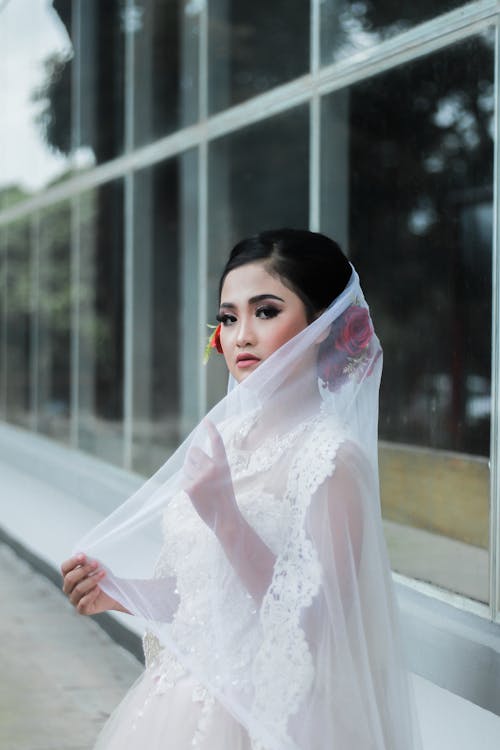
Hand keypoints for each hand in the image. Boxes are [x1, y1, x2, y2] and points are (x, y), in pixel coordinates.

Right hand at [61, 554, 119, 615]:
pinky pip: (83, 603)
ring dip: (91, 580)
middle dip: (83, 570)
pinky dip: (91, 594)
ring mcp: (74, 600)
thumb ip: (89, 562)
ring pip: (78, 589)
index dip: (72, 561)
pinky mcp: (82, 609)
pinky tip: (99, 589)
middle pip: (70, 578)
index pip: (64, 568)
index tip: (84, 556)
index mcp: (69, 576)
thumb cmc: (103, 578)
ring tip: (102, 574)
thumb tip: (86, 554)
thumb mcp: (96, 568)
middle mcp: (69, 588)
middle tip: (96, 563)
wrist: (114, 593)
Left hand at [184, 420, 240, 534]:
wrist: (225, 518)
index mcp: (223, 465)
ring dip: (189, 474)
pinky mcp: (191, 487)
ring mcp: (201, 477)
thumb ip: (212, 466)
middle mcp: (212, 468)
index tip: (206, 420)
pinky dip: (187, 486)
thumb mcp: (224, 478)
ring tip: (201, 487)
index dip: (211, 430)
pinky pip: (183, 480)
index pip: (217, 442)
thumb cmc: (224, 499)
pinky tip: (197, 495)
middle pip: (193, 452)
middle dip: (192, 460)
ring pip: (186, 466)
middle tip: (199, 474)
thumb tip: (192, 456)